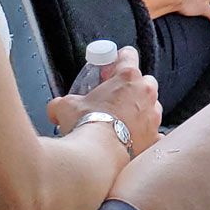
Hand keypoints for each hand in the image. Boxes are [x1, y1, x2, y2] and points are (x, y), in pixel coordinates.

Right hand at [47, 44, 161, 169]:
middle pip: (144, 81)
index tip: (110, 69)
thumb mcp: (66, 106)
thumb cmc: (86, 126)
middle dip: (131, 87)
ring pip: (151, 106)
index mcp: (127, 77)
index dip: (118, 59)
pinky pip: (155, 133)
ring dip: (140, 111)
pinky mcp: (154, 137)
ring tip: (121, 121)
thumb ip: (62, 102)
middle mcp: (145, 93)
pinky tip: (132, 140)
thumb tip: (55, 109)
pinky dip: (146, 135)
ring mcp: (153, 115)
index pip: (128, 54)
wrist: (98, 155)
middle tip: (114, 97)